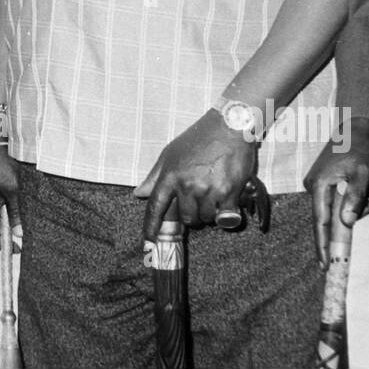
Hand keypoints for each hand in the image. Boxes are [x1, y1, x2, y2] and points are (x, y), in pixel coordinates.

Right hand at [0, 138, 21, 252]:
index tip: (18, 250)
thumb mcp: (13, 187)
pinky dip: (0, 210)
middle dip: (4, 234)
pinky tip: (12, 208)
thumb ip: (15, 211)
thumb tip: (18, 232)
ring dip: (3, 221)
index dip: (4, 244)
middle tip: (21, 239)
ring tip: (19, 225)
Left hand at [134, 109, 256, 239]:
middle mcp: (187, 185)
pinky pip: (224, 215)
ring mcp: (207, 190)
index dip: (151, 227)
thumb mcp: (171, 153)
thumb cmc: (199, 139)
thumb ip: (155, 176)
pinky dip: (226, 210)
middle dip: (192, 214)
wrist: (229, 126)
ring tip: (213, 191)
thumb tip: (140, 193)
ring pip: (205, 218)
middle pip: (186, 218)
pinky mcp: (228, 192)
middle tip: (199, 198)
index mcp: (170, 175)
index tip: (149, 241)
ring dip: (209, 212)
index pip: (155, 207)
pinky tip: (227, 194)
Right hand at [304, 115, 368, 264]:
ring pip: (342, 207)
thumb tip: (347, 223)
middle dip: (360, 212)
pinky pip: (343, 198)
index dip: (324, 246)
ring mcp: (320, 184)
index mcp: (319, 185)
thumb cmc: (360, 147)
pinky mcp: (327, 182)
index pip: (321, 223)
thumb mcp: (363, 172)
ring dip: (363, 201)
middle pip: (335, 216)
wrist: (357, 126)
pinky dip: (360, 195)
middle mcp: (315, 186)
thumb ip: (355, 198)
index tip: (326, 266)